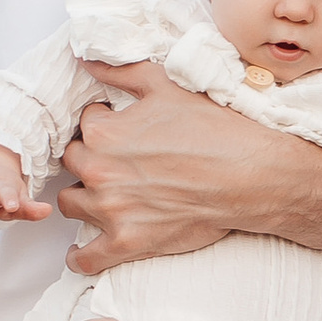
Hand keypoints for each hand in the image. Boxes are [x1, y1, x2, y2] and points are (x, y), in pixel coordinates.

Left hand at [55, 75, 293, 273]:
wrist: (250, 175)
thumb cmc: (214, 129)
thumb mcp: (168, 85)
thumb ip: (122, 72)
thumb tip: (87, 61)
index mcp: (104, 132)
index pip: (84, 126)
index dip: (102, 125)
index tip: (121, 131)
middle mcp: (99, 171)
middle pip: (72, 165)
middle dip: (89, 160)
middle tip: (117, 161)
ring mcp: (111, 210)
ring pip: (71, 205)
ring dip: (83, 199)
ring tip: (107, 195)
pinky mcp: (127, 242)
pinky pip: (86, 258)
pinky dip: (82, 257)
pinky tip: (86, 249)